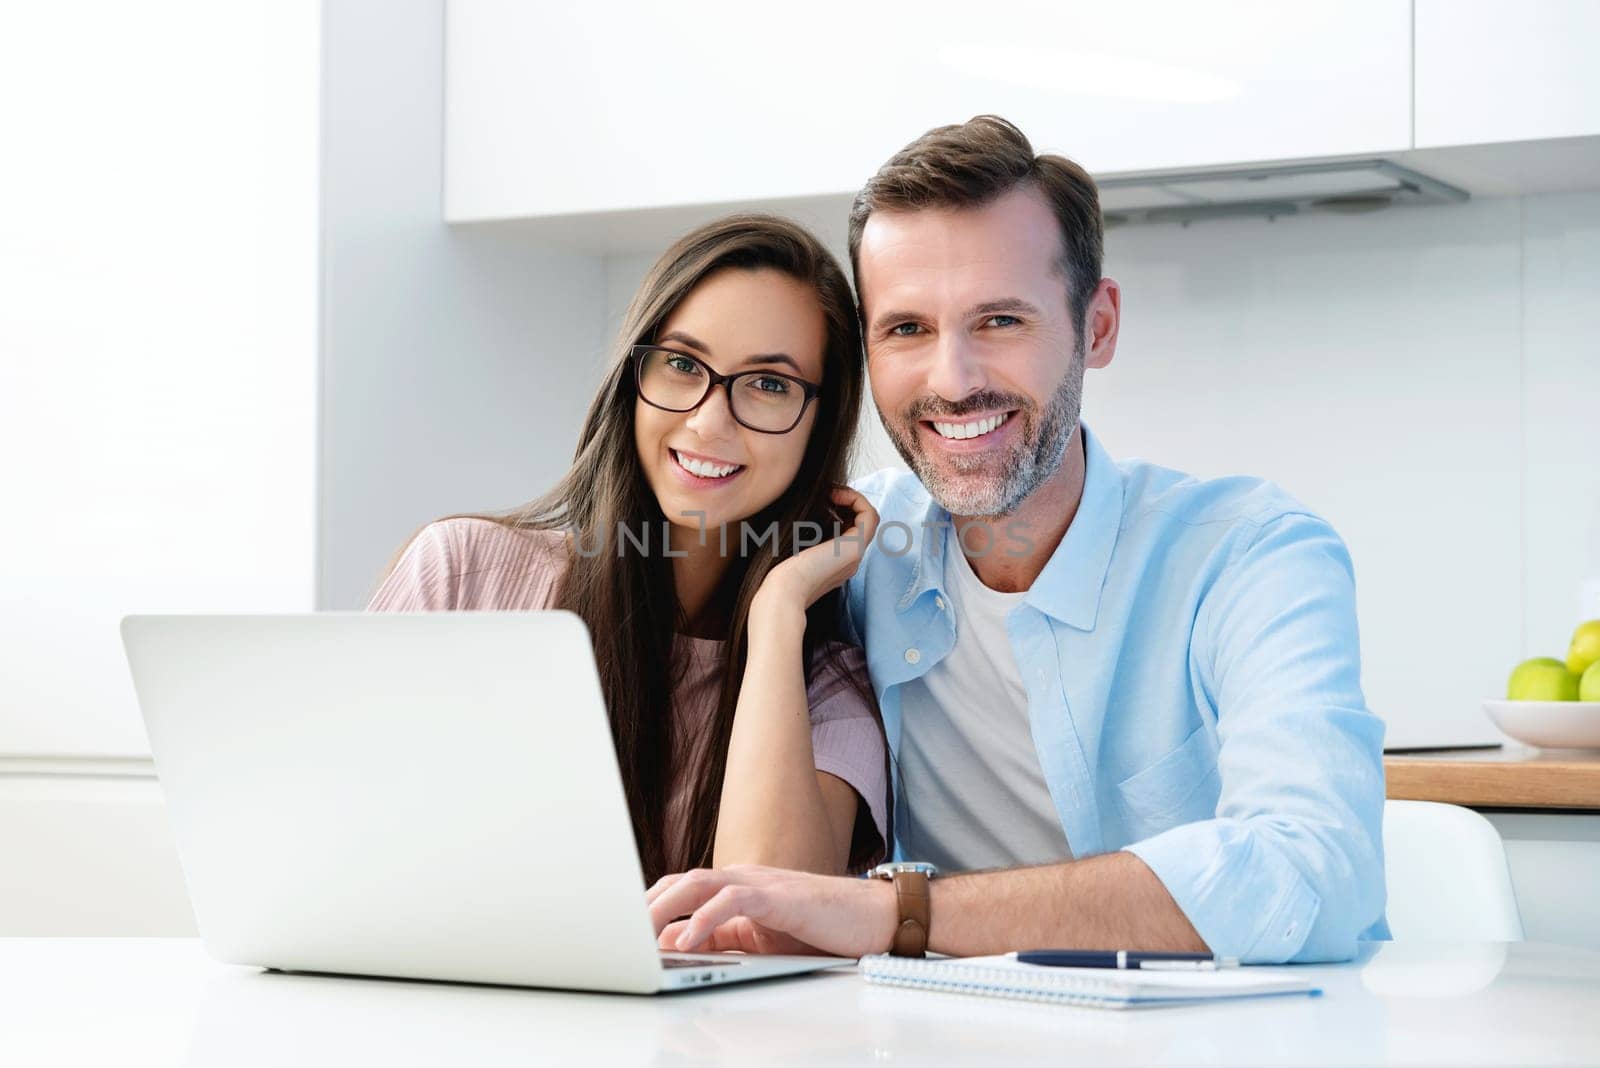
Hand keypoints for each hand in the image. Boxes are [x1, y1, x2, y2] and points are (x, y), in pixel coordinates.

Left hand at [646, 864, 896, 957]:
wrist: (876, 919)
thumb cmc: (825, 931)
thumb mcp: (765, 940)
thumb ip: (726, 939)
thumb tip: (680, 948)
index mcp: (739, 888)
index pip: (683, 889)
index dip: (650, 907)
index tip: (624, 932)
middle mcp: (744, 877)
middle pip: (681, 881)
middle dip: (645, 904)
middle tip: (618, 932)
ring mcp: (761, 883)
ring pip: (698, 884)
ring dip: (664, 907)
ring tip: (639, 933)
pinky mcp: (779, 897)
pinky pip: (733, 901)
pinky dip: (704, 920)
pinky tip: (687, 940)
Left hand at [754, 487, 878, 615]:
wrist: (783, 590)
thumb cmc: (779, 570)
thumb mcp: (793, 545)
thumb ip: (805, 531)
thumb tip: (813, 503)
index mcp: (835, 562)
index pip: (848, 528)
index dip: (839, 507)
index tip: (822, 497)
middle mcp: (849, 559)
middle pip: (859, 522)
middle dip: (846, 500)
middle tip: (828, 491)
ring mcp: (855, 554)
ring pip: (867, 517)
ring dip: (852, 498)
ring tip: (832, 492)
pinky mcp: (855, 548)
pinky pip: (869, 516)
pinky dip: (856, 500)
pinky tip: (835, 496)